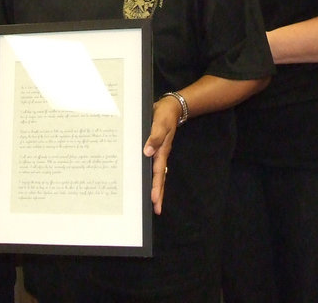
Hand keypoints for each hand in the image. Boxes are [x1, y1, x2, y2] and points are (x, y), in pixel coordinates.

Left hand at [143, 95, 180, 214]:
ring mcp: (159, 153)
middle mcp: (160, 154)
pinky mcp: (155, 149)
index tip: (154, 200)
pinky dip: (151, 175)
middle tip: (157, 210)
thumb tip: (147, 152)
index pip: (159, 173)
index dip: (156, 186)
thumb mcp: (160, 123)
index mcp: (162, 150)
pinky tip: (146, 181)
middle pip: (160, 178)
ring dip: (156, 187)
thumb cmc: (164, 115)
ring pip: (157, 174)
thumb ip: (154, 136)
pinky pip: (153, 166)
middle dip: (159, 194)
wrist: (170, 107)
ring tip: (153, 202)